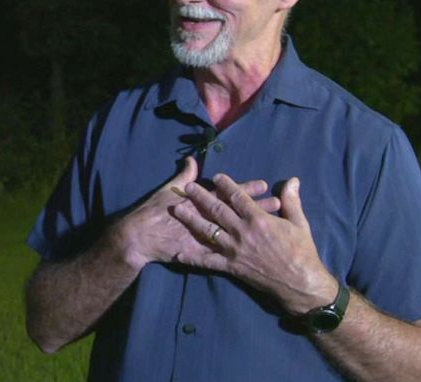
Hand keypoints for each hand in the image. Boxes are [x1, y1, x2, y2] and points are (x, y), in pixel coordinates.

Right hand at [112, 157, 275, 269]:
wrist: (140, 238)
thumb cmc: (153, 211)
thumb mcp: (169, 190)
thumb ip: (183, 176)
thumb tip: (192, 160)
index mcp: (204, 204)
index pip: (231, 194)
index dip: (248, 190)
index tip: (266, 185)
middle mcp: (210, 221)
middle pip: (240, 215)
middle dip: (261, 210)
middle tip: (280, 204)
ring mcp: (208, 240)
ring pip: (239, 236)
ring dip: (255, 233)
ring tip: (275, 229)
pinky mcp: (203, 255)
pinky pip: (223, 259)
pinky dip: (235, 259)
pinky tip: (254, 261)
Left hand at [173, 174, 337, 313]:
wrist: (299, 283)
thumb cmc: (301, 252)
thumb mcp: (299, 223)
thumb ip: (292, 200)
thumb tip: (292, 179)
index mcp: (258, 219)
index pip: (237, 197)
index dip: (226, 185)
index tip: (216, 176)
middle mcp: (243, 232)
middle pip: (217, 210)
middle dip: (201, 197)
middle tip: (188, 188)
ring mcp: (235, 250)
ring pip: (209, 231)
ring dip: (191, 220)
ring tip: (177, 210)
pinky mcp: (232, 267)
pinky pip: (209, 261)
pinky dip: (193, 258)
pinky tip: (179, 254)